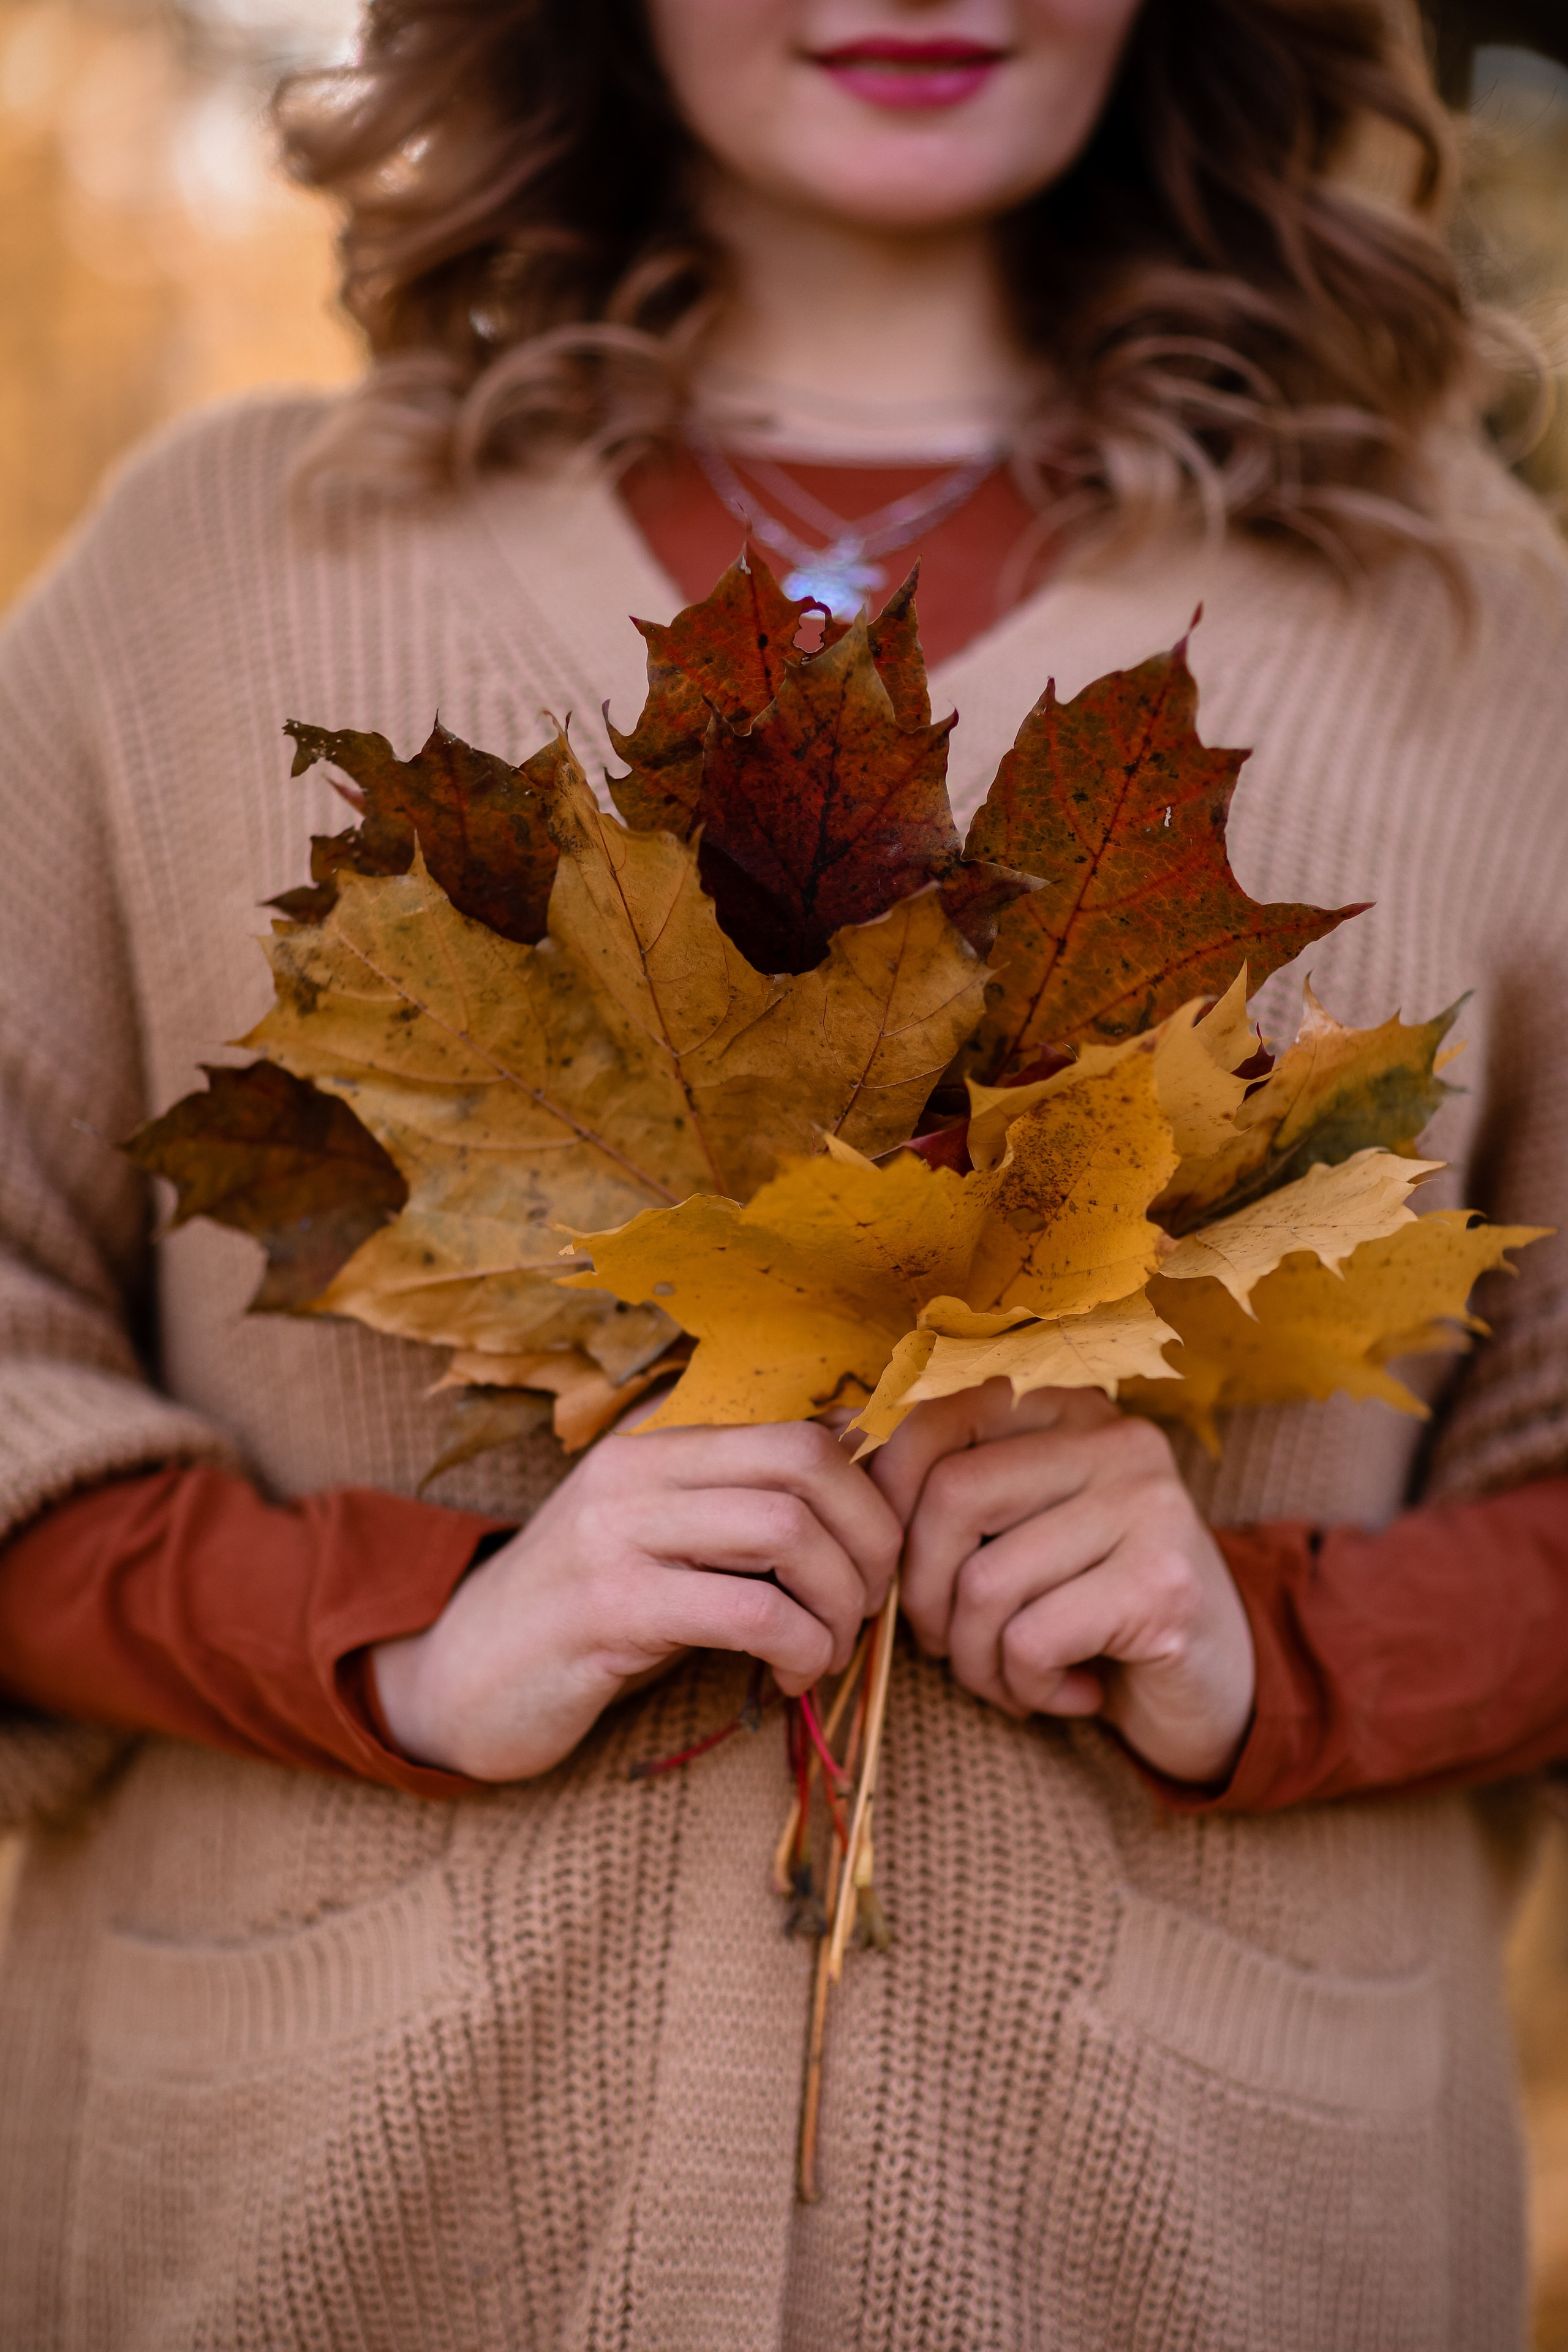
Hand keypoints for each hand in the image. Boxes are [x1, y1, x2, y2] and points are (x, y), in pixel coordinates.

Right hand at [371, 1421, 900, 1781]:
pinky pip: (747, 1612)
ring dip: (837, 1603)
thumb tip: (861, 1459)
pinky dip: (797, 1648)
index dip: (869, 1491)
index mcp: (657, 1438)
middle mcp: (635, 1466)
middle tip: (865, 1608)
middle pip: (806, 1462)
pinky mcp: (608, 1607)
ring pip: (785, 1530)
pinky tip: (788, 1679)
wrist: (458, 1682)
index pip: (802, 1427)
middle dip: (869, 1542)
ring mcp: (616, 1531)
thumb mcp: (663, 1536)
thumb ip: (740, 1499)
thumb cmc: (584, 1614)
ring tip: (826, 1650)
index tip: (874, 1558)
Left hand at [871, 1382, 1255, 1785]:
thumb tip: (839, 1462)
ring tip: (1009, 1678)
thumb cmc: (1086, 1603)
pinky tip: (1067, 1692)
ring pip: (986, 1582)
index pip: (934, 1420)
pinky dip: (1025, 1686)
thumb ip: (946, 1490)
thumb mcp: (1018, 1529)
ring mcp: (1148, 1506)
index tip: (893, 1570)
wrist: (1214, 1684)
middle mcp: (1113, 1438)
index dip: (886, 1500)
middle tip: (945, 1644)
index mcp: (1064, 1408)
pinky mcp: (1164, 1585)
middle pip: (950, 1498)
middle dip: (922, 1593)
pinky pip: (1031, 1640)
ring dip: (975, 1659)